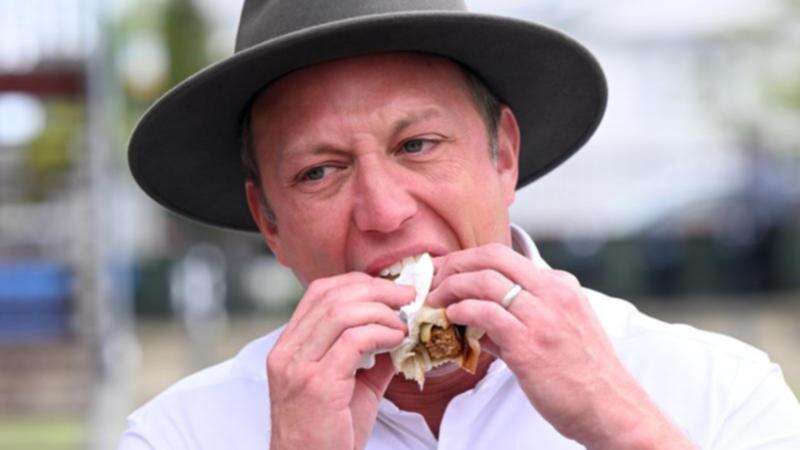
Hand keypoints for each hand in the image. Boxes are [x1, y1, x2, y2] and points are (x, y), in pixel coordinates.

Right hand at [267, 272, 413, 449]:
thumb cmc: (329, 434)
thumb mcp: (349, 384)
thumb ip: (369, 353)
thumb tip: (399, 327)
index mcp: (289, 347)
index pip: (319, 292)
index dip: (358, 282)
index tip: (390, 287)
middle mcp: (287, 353)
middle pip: (332, 296)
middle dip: (376, 290)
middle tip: (407, 296)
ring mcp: (299, 368)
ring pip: (342, 313)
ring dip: (382, 311)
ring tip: (402, 324)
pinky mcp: (318, 385)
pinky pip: (353, 341)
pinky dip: (381, 333)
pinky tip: (396, 340)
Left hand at [427, 244, 694, 449]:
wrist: (611, 409)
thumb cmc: (582, 376)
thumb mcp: (559, 332)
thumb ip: (519, 319)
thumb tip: (476, 320)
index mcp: (561, 285)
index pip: (506, 256)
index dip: (469, 259)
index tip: (447, 270)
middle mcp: (553, 292)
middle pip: (493, 256)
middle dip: (456, 263)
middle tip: (433, 277)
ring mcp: (542, 315)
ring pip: (485, 280)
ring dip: (451, 287)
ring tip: (434, 300)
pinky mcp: (530, 342)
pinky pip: (485, 313)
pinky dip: (462, 310)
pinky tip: (452, 317)